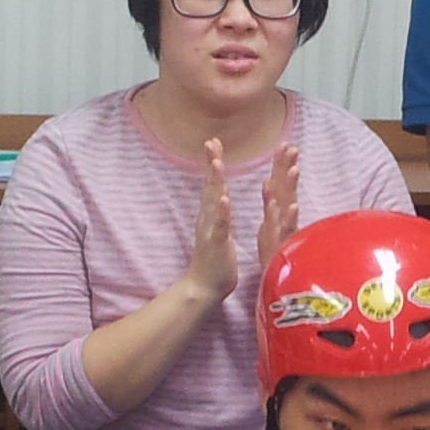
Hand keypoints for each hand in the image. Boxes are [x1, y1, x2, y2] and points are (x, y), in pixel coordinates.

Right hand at [183, 138, 240, 303]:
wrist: (205, 287)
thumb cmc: (216, 259)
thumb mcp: (218, 229)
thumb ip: (218, 211)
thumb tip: (218, 195)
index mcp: (212, 214)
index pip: (213, 183)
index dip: (213, 162)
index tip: (214, 141)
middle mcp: (208, 218)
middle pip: (210, 185)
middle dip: (211, 162)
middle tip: (211, 142)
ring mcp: (211, 230)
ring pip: (214, 202)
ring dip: (215, 182)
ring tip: (217, 163)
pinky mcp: (216, 244)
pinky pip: (220, 226)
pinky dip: (222, 212)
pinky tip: (224, 199)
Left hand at [255, 139, 301, 283]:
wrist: (275, 286)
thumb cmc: (273, 257)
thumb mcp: (269, 226)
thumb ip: (271, 205)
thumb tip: (268, 181)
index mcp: (276, 214)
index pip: (279, 185)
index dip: (281, 164)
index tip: (284, 143)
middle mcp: (283, 221)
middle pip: (285, 190)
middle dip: (288, 167)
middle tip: (291, 146)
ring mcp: (284, 233)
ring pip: (288, 207)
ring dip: (290, 188)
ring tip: (293, 168)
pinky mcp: (284, 248)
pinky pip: (286, 231)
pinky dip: (287, 217)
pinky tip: (291, 204)